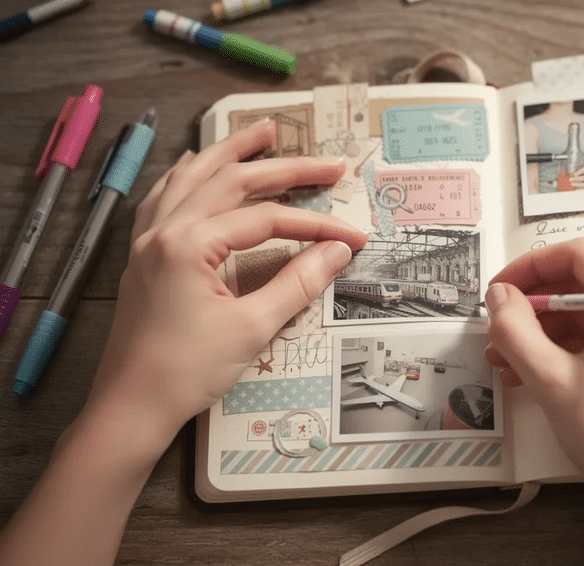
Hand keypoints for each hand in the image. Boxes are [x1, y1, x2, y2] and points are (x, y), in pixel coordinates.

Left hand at [86, 118, 368, 444]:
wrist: (131, 407)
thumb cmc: (186, 372)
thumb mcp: (252, 328)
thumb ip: (298, 283)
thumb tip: (337, 251)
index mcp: (188, 244)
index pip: (266, 220)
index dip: (316, 227)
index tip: (352, 238)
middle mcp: (163, 230)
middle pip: (231, 181)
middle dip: (283, 168)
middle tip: (327, 162)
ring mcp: (148, 241)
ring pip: (192, 177)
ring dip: (230, 153)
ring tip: (263, 134)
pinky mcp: (143, 257)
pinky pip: (165, 197)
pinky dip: (191, 176)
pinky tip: (201, 169)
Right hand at [484, 238, 583, 564]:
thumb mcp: (553, 382)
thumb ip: (516, 331)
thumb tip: (498, 295)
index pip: (581, 256)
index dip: (532, 267)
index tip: (499, 291)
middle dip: (536, 307)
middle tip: (498, 331)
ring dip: (549, 331)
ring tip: (507, 360)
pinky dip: (573, 348)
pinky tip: (536, 370)